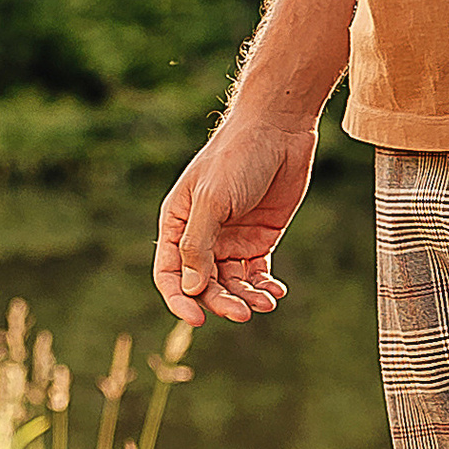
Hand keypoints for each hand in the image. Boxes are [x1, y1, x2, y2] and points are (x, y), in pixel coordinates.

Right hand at [154, 104, 319, 328]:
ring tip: (266, 302)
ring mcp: (231, 238)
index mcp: (178, 221)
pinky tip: (276, 292)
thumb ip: (198, 245)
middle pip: (204, 284)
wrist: (278, 128)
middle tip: (243, 313)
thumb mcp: (212, 199)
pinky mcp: (259, 238)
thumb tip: (191, 290)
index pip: (170, 272)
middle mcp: (202, 234)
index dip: (179, 299)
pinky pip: (257, 274)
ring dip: (247, 298)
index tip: (197, 319)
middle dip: (221, 302)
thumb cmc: (237, 156)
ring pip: (232, 284)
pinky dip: (264, 287)